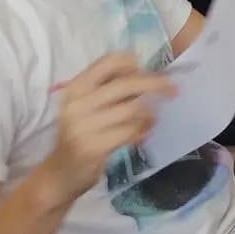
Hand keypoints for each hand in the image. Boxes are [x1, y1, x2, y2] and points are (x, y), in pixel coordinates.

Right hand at [39, 54, 175, 206]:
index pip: (110, 60)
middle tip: (174, 90)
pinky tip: (143, 134)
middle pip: (127, 83)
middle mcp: (77, 103)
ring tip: (152, 119)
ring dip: (150, 113)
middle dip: (156, 84)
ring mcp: (83, 126)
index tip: (147, 71)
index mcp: (76, 87)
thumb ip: (111, 89)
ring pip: (132, 108)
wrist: (60, 173)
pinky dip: (143, 131)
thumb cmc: (81, 134)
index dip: (134, 63)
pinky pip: (130, 131)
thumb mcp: (88, 105)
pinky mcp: (93, 147)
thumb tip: (150, 75)